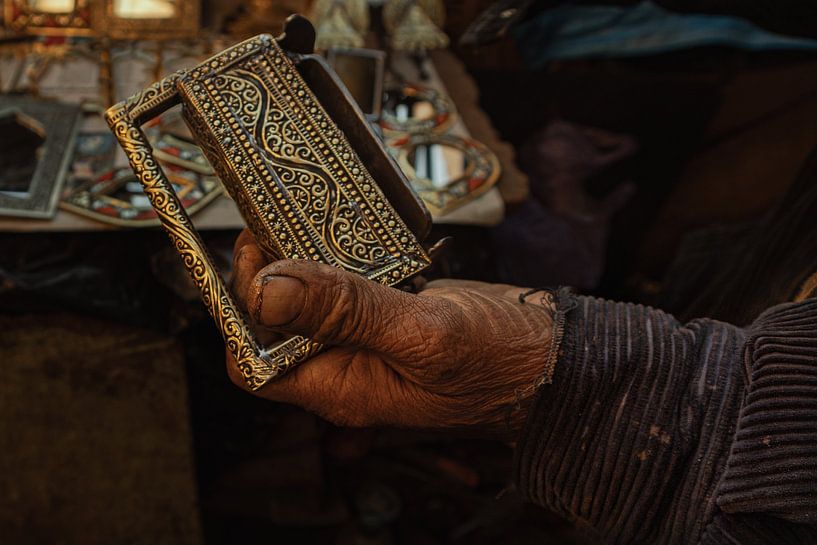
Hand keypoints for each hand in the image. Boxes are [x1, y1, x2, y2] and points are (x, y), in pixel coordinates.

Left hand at [228, 230, 554, 439]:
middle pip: (275, 325)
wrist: (551, 355)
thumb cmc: (502, 360)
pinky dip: (341, 258)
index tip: (256, 256)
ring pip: (309, 301)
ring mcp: (364, 342)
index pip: (254, 363)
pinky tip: (349, 232)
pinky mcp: (385, 316)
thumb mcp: (425, 333)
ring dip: (303, 260)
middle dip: (269, 274)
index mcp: (340, 388)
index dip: (242, 312)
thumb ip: (348, 312)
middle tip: (282, 222)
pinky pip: (345, 288)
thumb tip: (268, 290)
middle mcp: (344, 368)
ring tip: (308, 217)